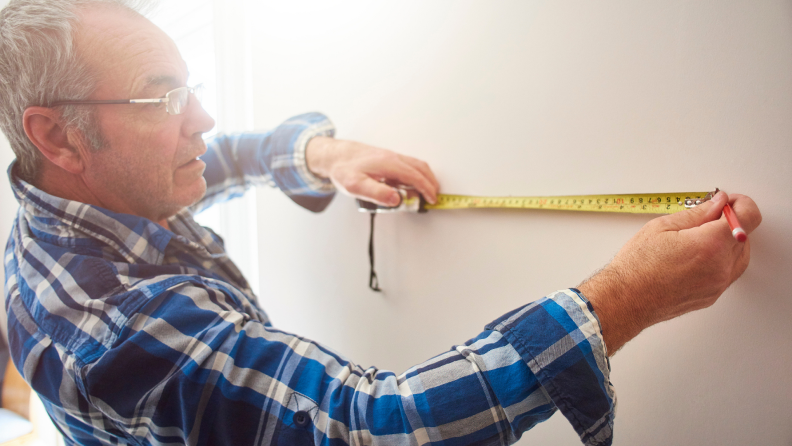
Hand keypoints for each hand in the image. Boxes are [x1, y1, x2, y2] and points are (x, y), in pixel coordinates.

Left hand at [305, 137, 438, 206]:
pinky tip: (408, 186)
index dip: (426, 189)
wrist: (333, 155)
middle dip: (430, 183)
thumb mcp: (356, 186)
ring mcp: (390, 157)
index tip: (431, 200)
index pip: (415, 176)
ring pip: (415, 165)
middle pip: (420, 168)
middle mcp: (392, 158)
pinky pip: (407, 166)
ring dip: (424, 178)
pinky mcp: (386, 159)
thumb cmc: (343, 169)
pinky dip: (415, 175)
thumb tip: (397, 199)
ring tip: (424, 193)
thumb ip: (377, 193)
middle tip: (433, 197)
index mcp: (388, 164)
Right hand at [578, 191, 761, 354]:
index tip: (728, 202)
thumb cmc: (637, 266)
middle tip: (707, 217)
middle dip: (730, 222)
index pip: (748, 216)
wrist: (626, 300)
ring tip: (700, 237)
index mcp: (711, 244)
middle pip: (745, 235)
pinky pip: (728, 272)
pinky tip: (698, 255)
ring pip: (740, 255)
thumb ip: (697, 213)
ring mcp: (718, 284)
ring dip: (728, 241)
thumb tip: (717, 203)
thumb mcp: (662, 227)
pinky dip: (720, 259)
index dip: (741, 204)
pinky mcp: (712, 295)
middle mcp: (721, 266)